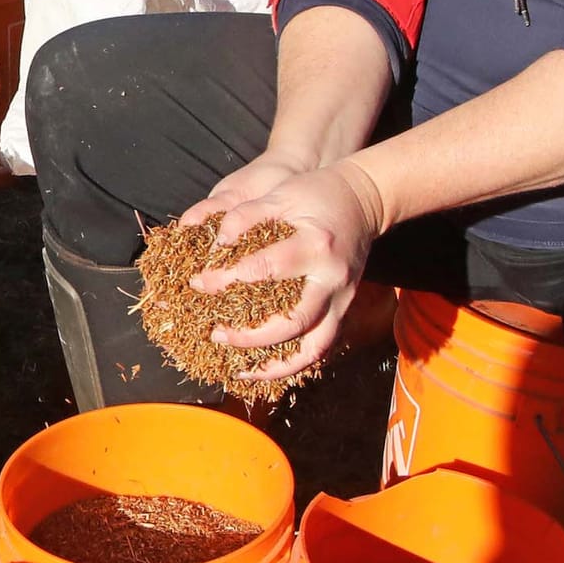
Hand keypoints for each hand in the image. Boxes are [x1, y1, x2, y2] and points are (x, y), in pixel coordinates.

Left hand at [176, 157, 386, 381]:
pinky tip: (267, 367)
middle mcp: (332, 279)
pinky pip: (320, 346)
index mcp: (315, 246)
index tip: (199, 283)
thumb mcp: (281, 194)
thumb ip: (245, 216)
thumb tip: (215, 244)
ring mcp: (343, 299)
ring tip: (240, 369)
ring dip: (276, 364)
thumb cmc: (317, 193)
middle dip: (250, 335)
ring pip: (313, 348)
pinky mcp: (343, 309)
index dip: (227, 279)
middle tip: (216, 333)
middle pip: (292, 322)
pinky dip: (294, 362)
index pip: (265, 269)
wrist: (364, 198)